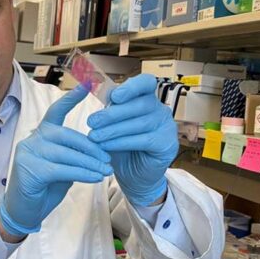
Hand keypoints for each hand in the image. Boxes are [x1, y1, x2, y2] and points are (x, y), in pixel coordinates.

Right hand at [0, 85, 113, 236]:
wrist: (23, 211)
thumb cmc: (44, 188)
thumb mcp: (62, 167)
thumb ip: (73, 154)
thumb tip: (98, 149)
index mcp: (40, 134)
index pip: (55, 112)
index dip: (71, 99)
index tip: (87, 85)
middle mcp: (32, 139)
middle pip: (66, 135)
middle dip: (91, 147)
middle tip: (108, 158)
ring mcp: (28, 153)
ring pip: (66, 153)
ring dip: (90, 163)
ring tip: (106, 171)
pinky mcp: (29, 170)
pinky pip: (62, 169)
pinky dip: (81, 173)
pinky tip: (95, 178)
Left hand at [86, 73, 178, 205]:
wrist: (133, 175)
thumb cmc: (122, 146)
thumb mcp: (113, 125)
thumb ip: (110, 110)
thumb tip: (95, 93)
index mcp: (147, 99)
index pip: (146, 83)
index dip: (132, 87)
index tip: (114, 97)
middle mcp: (160, 110)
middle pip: (140, 104)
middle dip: (113, 114)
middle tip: (92, 121)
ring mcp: (167, 127)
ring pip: (140, 123)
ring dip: (114, 129)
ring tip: (94, 136)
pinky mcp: (167, 144)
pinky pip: (143, 140)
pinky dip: (122, 142)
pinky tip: (107, 146)